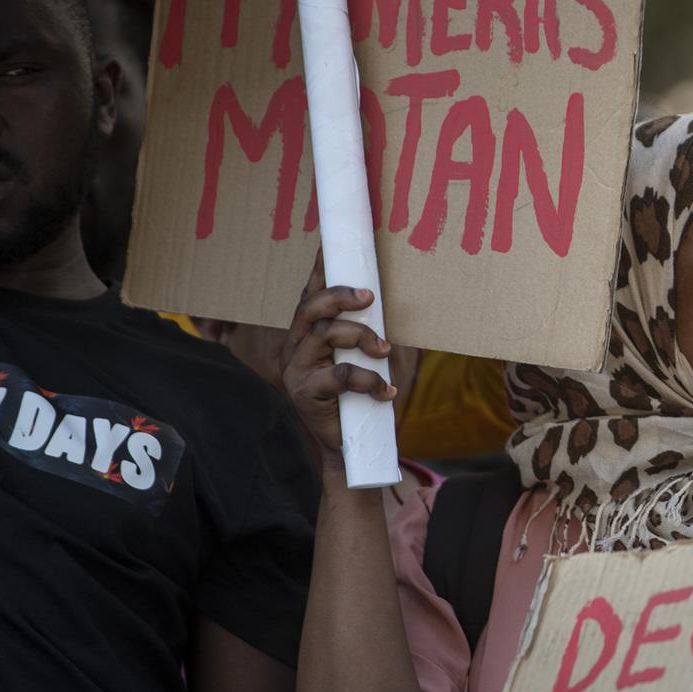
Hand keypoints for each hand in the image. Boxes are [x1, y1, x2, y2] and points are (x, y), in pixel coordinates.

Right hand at [282, 257, 396, 458]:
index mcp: (308, 333)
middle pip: (309, 308)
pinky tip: (387, 391)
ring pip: (324, 335)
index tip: (329, 244)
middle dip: (340, 295)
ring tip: (384, 350)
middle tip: (369, 296)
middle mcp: (296, 347)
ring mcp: (297, 371)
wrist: (351, 447)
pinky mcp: (306, 394)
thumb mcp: (368, 358)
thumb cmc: (362, 397)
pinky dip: (369, 380)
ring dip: (360, 336)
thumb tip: (396, 297)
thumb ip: (372, 330)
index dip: (319, 269)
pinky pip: (339, 376)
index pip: (311, 294)